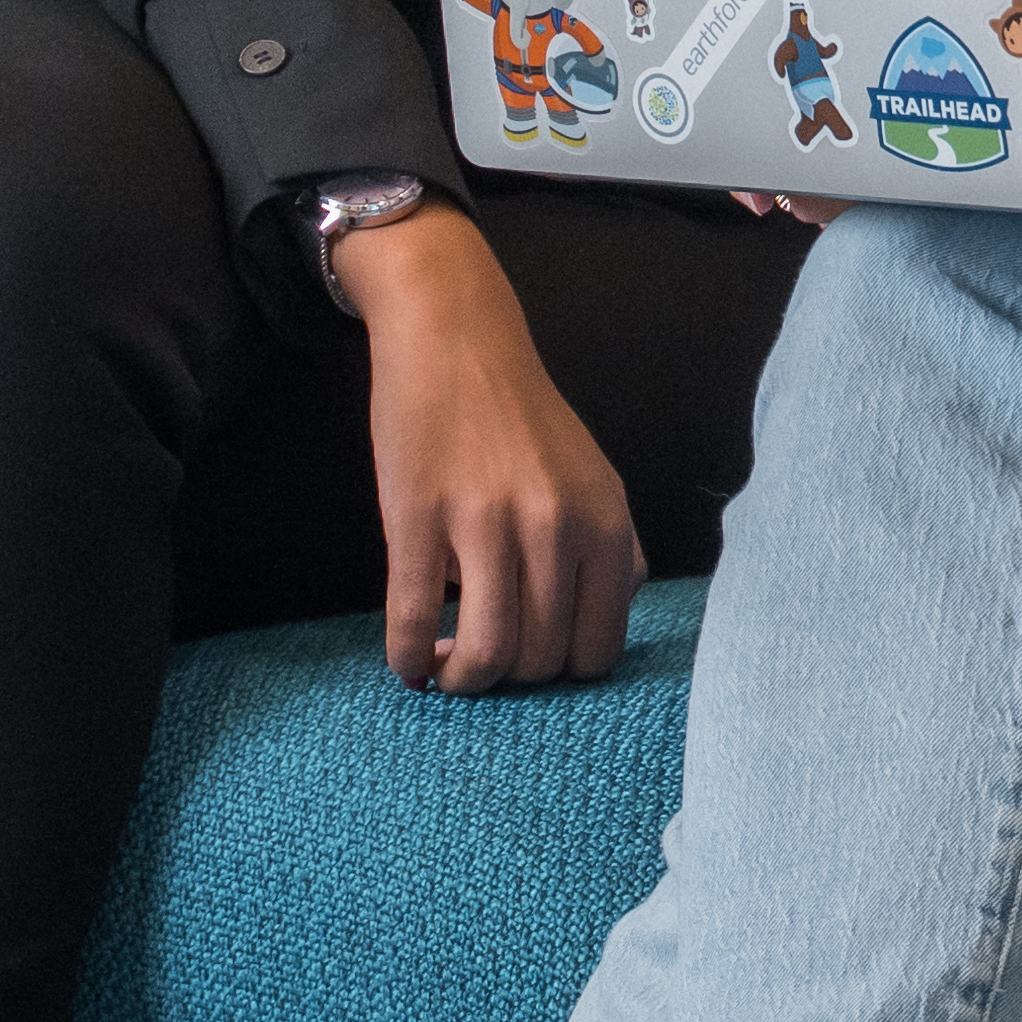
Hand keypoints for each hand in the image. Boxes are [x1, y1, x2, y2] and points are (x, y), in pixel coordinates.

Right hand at [333, 203, 642, 692]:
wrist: (456, 340)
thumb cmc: (521, 419)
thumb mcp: (592, 477)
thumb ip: (611, 548)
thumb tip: (614, 614)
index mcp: (606, 523)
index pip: (599, 647)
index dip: (562, 672)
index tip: (533, 660)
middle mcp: (556, 526)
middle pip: (540, 660)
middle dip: (509, 680)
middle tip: (481, 660)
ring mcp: (487, 522)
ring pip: (488, 654)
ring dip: (463, 681)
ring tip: (445, 666)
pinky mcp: (419, 517)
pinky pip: (415, 620)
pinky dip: (408, 658)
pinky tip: (408, 658)